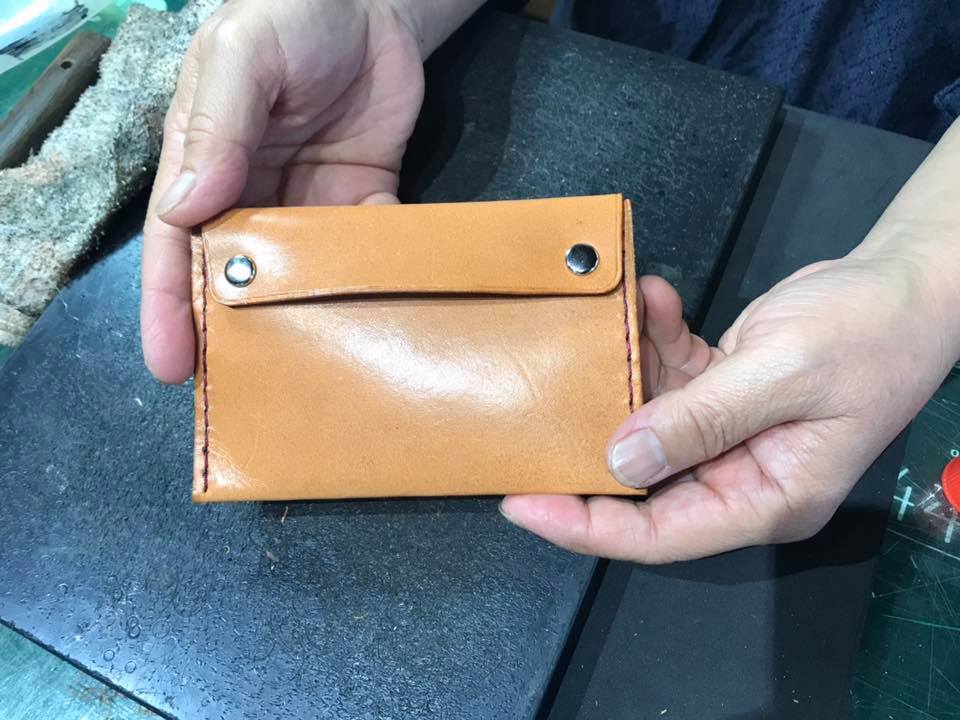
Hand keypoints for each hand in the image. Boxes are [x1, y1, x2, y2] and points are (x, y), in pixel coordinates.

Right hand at [141, 0, 425, 381]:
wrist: (376, 6)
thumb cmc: (289, 17)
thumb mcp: (239, 57)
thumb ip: (215, 127)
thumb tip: (190, 206)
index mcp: (205, 165)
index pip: (176, 245)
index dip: (170, 305)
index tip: (171, 364)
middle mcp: (252, 196)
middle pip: (235, 276)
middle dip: (234, 332)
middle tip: (245, 392)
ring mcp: (310, 205)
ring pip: (301, 276)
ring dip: (304, 322)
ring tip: (311, 375)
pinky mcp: (364, 202)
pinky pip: (366, 252)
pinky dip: (371, 280)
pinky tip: (377, 317)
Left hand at [500, 256, 956, 561]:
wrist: (905, 285)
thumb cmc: (868, 334)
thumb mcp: (784, 375)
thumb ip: (702, 419)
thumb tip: (622, 460)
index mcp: (766, 498)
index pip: (660, 534)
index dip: (586, 526)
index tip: (523, 505)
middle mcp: (740, 475)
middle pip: (643, 485)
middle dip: (585, 451)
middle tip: (525, 427)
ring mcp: (729, 434)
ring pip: (648, 423)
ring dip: (623, 373)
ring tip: (600, 329)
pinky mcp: (721, 393)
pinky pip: (670, 376)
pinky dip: (655, 340)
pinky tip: (650, 298)